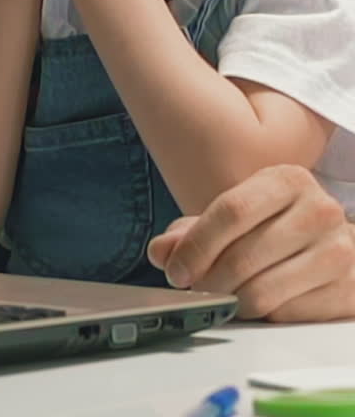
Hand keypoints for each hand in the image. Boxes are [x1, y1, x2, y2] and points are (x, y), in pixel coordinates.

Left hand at [147, 164, 354, 320]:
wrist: (337, 244)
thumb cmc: (281, 226)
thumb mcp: (240, 214)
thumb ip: (195, 230)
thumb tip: (160, 251)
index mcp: (287, 180)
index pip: (232, 210)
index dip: (197, 245)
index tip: (175, 270)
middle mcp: (318, 210)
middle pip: (243, 257)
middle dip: (207, 281)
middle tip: (194, 290)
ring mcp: (337, 251)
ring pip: (261, 292)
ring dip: (230, 303)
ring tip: (222, 297)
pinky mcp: (345, 291)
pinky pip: (284, 315)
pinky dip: (260, 316)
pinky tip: (255, 304)